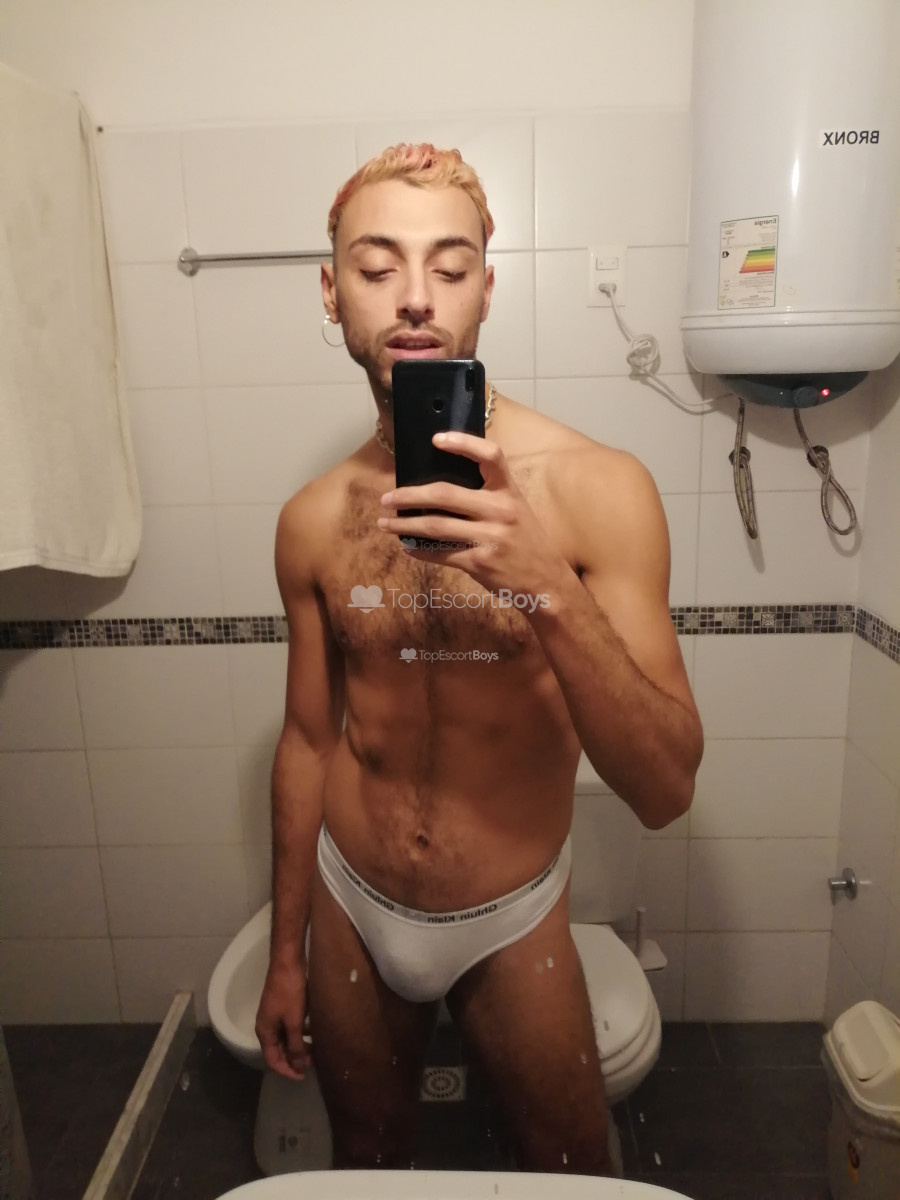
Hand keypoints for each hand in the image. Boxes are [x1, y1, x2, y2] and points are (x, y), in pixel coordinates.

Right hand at [255, 959, 312, 1080]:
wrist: (288, 962)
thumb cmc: (289, 993)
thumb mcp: (293, 1022)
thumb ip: (295, 1046)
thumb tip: (297, 1067)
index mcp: (264, 1032)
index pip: (272, 1061)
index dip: (287, 1071)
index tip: (303, 1076)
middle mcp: (266, 1026)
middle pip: (278, 1051)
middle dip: (294, 1060)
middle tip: (312, 1063)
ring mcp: (274, 1016)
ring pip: (285, 1039)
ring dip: (298, 1047)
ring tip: (315, 1050)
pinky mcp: (283, 1007)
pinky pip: (289, 1028)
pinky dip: (300, 1034)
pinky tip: (313, 1033)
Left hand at [377, 432, 569, 602]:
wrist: (546, 581)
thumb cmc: (526, 541)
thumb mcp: (516, 510)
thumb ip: (488, 496)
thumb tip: (438, 489)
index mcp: (510, 492)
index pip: (490, 456)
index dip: (463, 443)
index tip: (436, 439)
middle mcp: (501, 511)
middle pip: (445, 495)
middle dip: (409, 496)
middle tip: (387, 498)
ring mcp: (490, 537)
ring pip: (436, 526)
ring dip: (405, 525)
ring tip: (386, 523)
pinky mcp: (480, 562)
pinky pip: (441, 553)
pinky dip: (419, 550)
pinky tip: (407, 547)